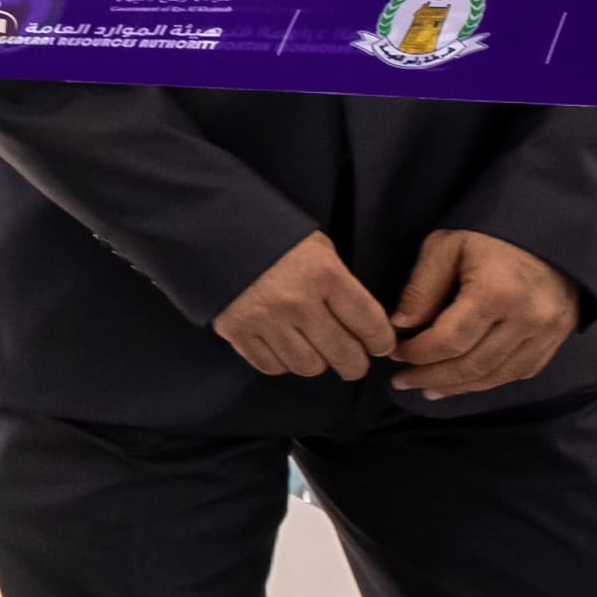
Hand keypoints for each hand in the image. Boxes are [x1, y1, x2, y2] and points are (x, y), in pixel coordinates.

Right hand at [210, 230, 402, 379]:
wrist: (214, 230)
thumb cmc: (276, 237)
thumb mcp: (319, 249)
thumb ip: (340, 285)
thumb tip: (359, 325)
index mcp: (324, 274)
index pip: (368, 322)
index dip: (382, 341)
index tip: (381, 346)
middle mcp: (298, 303)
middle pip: (342, 354)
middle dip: (355, 364)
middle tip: (354, 362)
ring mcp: (266, 321)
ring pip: (308, 366)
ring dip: (316, 362)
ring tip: (314, 350)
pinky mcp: (238, 333)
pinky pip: (272, 366)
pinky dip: (283, 362)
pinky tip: (284, 347)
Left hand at [384, 226, 580, 399]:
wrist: (550, 226)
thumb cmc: (491, 233)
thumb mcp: (446, 246)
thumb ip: (422, 288)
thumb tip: (400, 326)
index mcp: (497, 292)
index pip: (449, 341)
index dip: (417, 354)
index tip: (394, 354)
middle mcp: (528, 318)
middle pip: (472, 365)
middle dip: (432, 377)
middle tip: (403, 381)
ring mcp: (548, 331)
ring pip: (497, 376)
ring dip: (459, 387)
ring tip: (429, 388)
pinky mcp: (559, 336)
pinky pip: (522, 372)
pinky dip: (489, 381)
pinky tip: (465, 381)